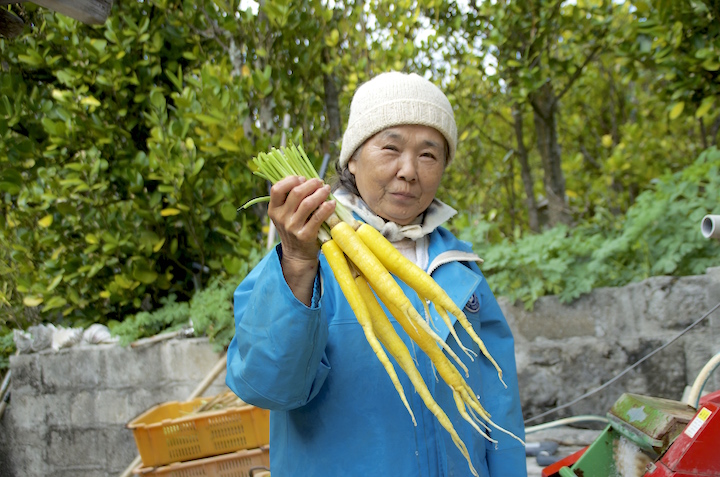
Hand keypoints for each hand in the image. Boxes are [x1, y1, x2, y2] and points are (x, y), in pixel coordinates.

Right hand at [268, 176, 335, 303]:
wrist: (297, 255)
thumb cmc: (294, 229)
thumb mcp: (285, 214)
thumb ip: (291, 199)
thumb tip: (307, 180)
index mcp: (274, 210)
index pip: (276, 189)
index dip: (290, 180)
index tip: (302, 178)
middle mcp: (281, 218)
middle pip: (296, 193)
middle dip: (311, 184)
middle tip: (320, 182)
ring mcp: (292, 227)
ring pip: (308, 203)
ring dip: (320, 193)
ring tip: (327, 189)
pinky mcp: (305, 235)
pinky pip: (318, 217)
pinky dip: (327, 208)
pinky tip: (332, 203)